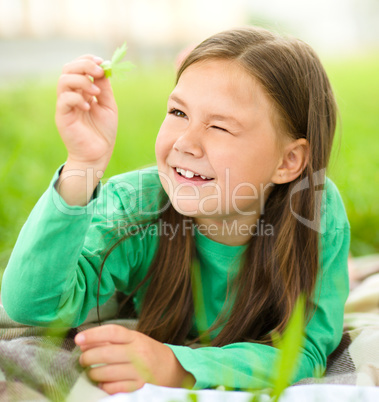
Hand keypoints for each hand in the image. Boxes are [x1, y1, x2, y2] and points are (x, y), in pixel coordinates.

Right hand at [55, 55, 117, 167]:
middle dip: (84, 66)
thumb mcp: (108, 106)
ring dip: (82, 81)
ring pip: (63, 81)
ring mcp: (65, 105)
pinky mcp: (62, 116)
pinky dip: (77, 98)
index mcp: (82, 91)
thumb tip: (104, 68)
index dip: (88, 60)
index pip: (78, 67)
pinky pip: (64, 99)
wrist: (98, 154)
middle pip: (68, 69)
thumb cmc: (103, 132)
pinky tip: (89, 106)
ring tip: (96, 92)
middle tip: (98, 72)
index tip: (102, 62)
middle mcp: (72, 95)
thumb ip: (105, 88)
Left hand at [75, 324, 194, 394]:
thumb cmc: (148, 353)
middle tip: (82, 359)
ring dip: (93, 374)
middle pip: (106, 354)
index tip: (78, 339)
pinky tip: (103, 383)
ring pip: (107, 373)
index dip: (93, 334)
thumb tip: (84, 342)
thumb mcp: (133, 341)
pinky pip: (114, 388)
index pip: (112, 332)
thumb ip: (110, 341)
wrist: (172, 369)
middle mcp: (138, 353)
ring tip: (92, 372)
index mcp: (136, 338)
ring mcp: (139, 371)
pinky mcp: (139, 387)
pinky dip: (104, 386)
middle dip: (88, 357)